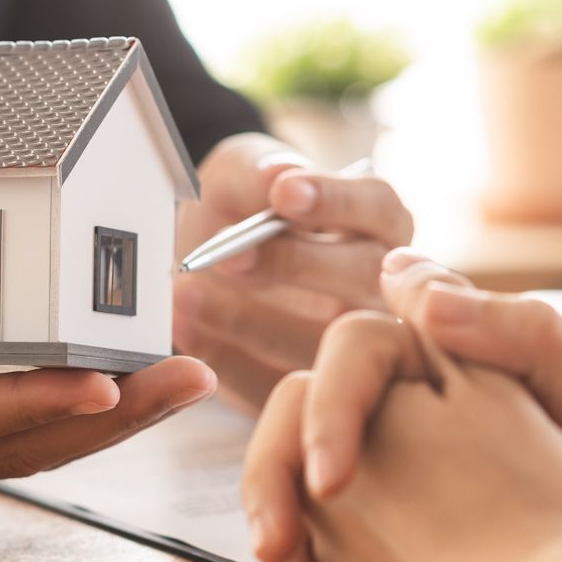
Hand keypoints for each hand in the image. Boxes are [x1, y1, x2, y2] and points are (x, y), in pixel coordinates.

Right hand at [0, 260, 217, 509]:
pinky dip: (69, 400)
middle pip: (9, 447)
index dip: (25, 403)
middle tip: (187, 374)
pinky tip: (124, 368)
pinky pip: (9, 428)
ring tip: (182, 374)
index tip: (104, 379)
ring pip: (22, 446)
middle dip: (104, 416)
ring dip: (106, 417)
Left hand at [174, 132, 412, 407]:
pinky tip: (181, 329)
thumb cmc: (237, 211)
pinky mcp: (309, 389)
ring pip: (319, 342)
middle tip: (229, 255)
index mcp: (378, 222)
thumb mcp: (237, 176)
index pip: (378, 206)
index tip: (283, 192)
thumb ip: (255, 172)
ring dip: (248, 320)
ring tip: (185, 294)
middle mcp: (380, 287)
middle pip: (362, 276)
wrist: (208, 263)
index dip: (336, 199)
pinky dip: (225, 358)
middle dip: (294, 264)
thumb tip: (280, 174)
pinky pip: (276, 385)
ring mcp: (353, 347)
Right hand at [247, 349, 561, 561]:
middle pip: (304, 431)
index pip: (351, 358)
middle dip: (276, 489)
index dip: (323, 410)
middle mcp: (420, 420)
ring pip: (312, 506)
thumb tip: (409, 281)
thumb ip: (519, 336)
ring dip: (292, 555)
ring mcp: (411, 492)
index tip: (333, 480)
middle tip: (282, 551)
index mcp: (458, 366)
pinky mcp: (413, 555)